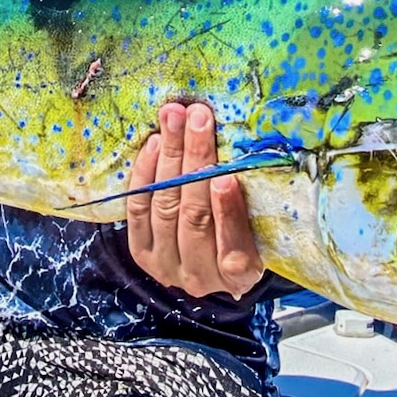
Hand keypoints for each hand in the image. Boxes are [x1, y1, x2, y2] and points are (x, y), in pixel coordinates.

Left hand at [127, 102, 263, 298]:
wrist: (212, 263)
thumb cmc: (246, 235)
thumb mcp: (259, 225)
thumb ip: (253, 201)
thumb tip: (247, 149)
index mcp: (239, 274)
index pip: (233, 246)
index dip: (228, 212)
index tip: (227, 178)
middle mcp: (199, 277)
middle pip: (194, 215)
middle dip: (196, 160)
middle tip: (198, 119)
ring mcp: (165, 266)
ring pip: (164, 207)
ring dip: (170, 156)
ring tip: (174, 119)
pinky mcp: (141, 252)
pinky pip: (138, 209)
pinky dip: (145, 173)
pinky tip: (154, 143)